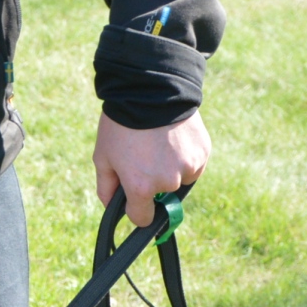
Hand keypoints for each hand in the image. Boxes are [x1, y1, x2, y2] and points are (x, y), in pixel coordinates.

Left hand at [93, 111, 210, 225]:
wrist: (152, 88)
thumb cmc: (121, 124)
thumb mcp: (103, 157)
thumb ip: (106, 188)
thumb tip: (112, 207)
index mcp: (141, 186)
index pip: (143, 218)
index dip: (136, 209)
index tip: (134, 199)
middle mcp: (168, 181)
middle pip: (161, 195)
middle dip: (153, 182)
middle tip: (144, 155)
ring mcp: (189, 166)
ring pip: (180, 181)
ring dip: (171, 170)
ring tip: (160, 144)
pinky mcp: (203, 152)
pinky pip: (194, 165)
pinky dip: (185, 157)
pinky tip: (174, 139)